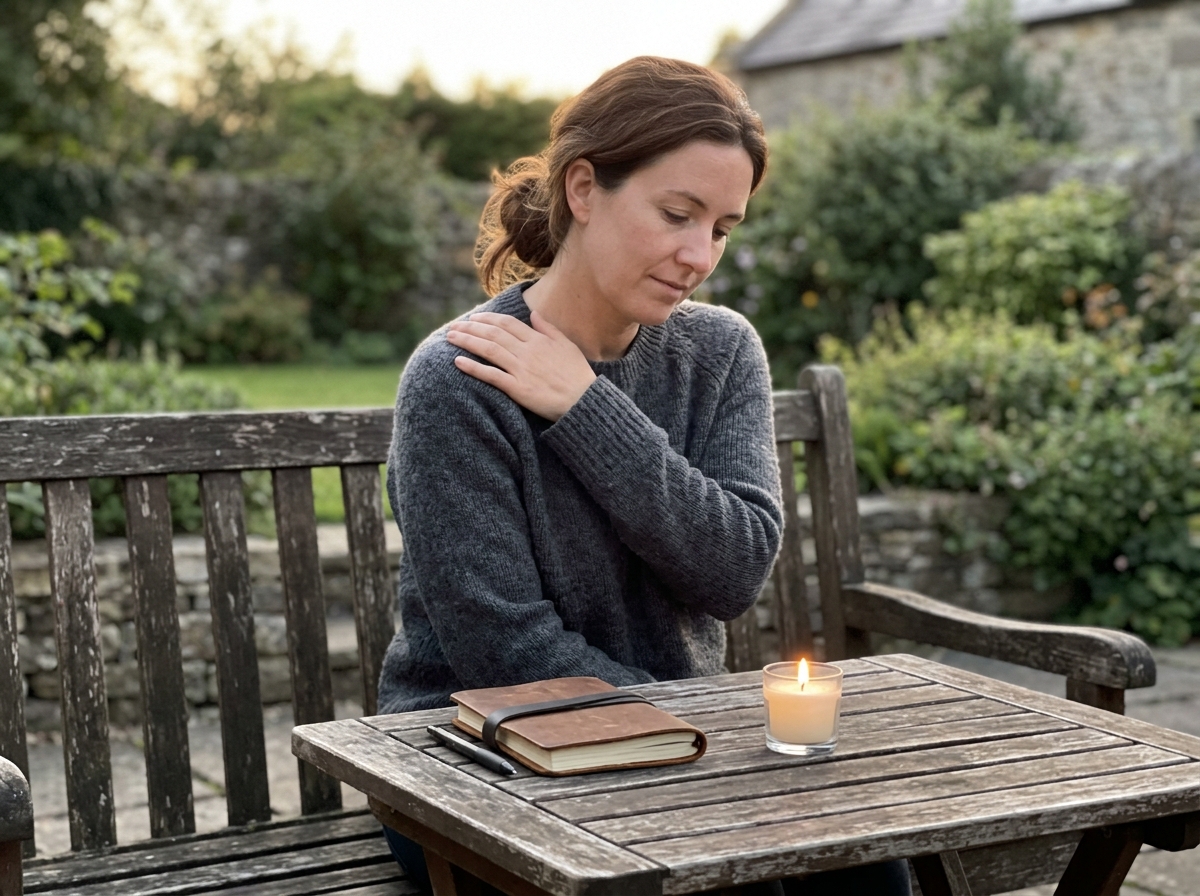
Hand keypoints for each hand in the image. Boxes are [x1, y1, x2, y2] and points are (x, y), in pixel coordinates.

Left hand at [445, 311, 596, 420]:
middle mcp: (528, 352)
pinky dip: (473, 368)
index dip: (489, 319)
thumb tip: (534, 314)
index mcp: (539, 340)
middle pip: (493, 334)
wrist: (583, 401)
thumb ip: (549, 329)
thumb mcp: (567, 346)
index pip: (507, 324)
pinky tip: (457, 362)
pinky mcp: (518, 389)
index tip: (474, 318)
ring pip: (489, 350)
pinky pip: (491, 375)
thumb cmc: (578, 375)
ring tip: (450, 338)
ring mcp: (522, 370)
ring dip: (467, 342)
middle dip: (471, 328)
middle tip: (454, 326)